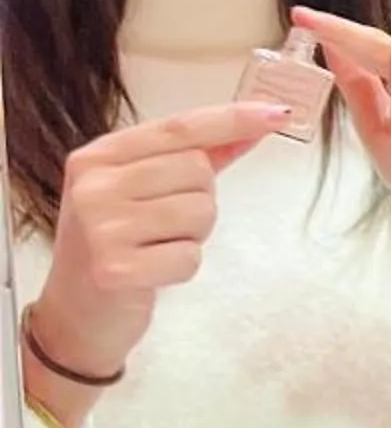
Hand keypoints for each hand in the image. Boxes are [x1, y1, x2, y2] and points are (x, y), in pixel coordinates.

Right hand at [27, 104, 286, 409]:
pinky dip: (182, 268)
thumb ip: (195, 157)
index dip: (232, 119)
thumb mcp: (142, 192)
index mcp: (98, 157)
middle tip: (162, 226)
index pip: (180, 127)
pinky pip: (190, 257)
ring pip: (201, 211)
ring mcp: (100, 226)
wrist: (76, 313)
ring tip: (155, 247)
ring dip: (193, 236)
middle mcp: (94, 185)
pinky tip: (152, 274)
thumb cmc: (116, 246)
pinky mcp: (114, 268)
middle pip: (198, 170)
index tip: (277, 113)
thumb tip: (251, 127)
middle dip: (200, 200)